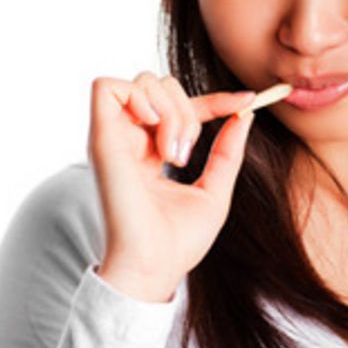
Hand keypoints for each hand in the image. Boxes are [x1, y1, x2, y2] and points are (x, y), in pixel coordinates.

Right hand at [87, 72, 256, 302]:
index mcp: (151, 153)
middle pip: (161, 86)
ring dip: (171, 111)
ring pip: (142, 82)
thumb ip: (227, 151)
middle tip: (188, 155)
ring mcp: (113, 138)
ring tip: (173, 154)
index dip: (215, 101)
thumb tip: (244, 113)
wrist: (155, 265)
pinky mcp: (100, 139)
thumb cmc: (179, 242)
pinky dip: (137, 97)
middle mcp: (129, 142)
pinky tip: (152, 129)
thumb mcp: (215, 190)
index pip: (182, 109)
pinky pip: (106, 87)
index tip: (248, 102)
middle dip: (188, 110)